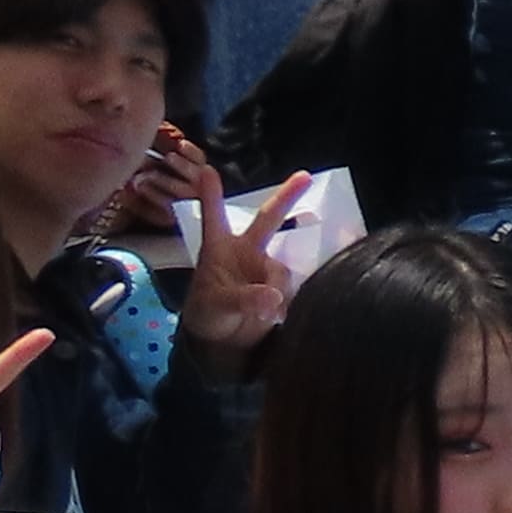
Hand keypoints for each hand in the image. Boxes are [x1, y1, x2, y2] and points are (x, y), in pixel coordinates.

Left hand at [172, 143, 307, 357]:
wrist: (223, 343)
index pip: (214, 218)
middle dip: (287, 196)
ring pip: (281, 270)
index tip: (207, 170)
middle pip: (268, 219)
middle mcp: (246, 252)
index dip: (211, 195)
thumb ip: (244, 299)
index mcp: (219, 249)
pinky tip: (278, 313)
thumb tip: (273, 296)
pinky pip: (293, 288)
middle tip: (305, 176)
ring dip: (277, 288)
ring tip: (263, 311)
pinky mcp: (281, 288)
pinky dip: (288, 300)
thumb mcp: (217, 305)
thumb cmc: (208, 314)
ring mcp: (264, 269)